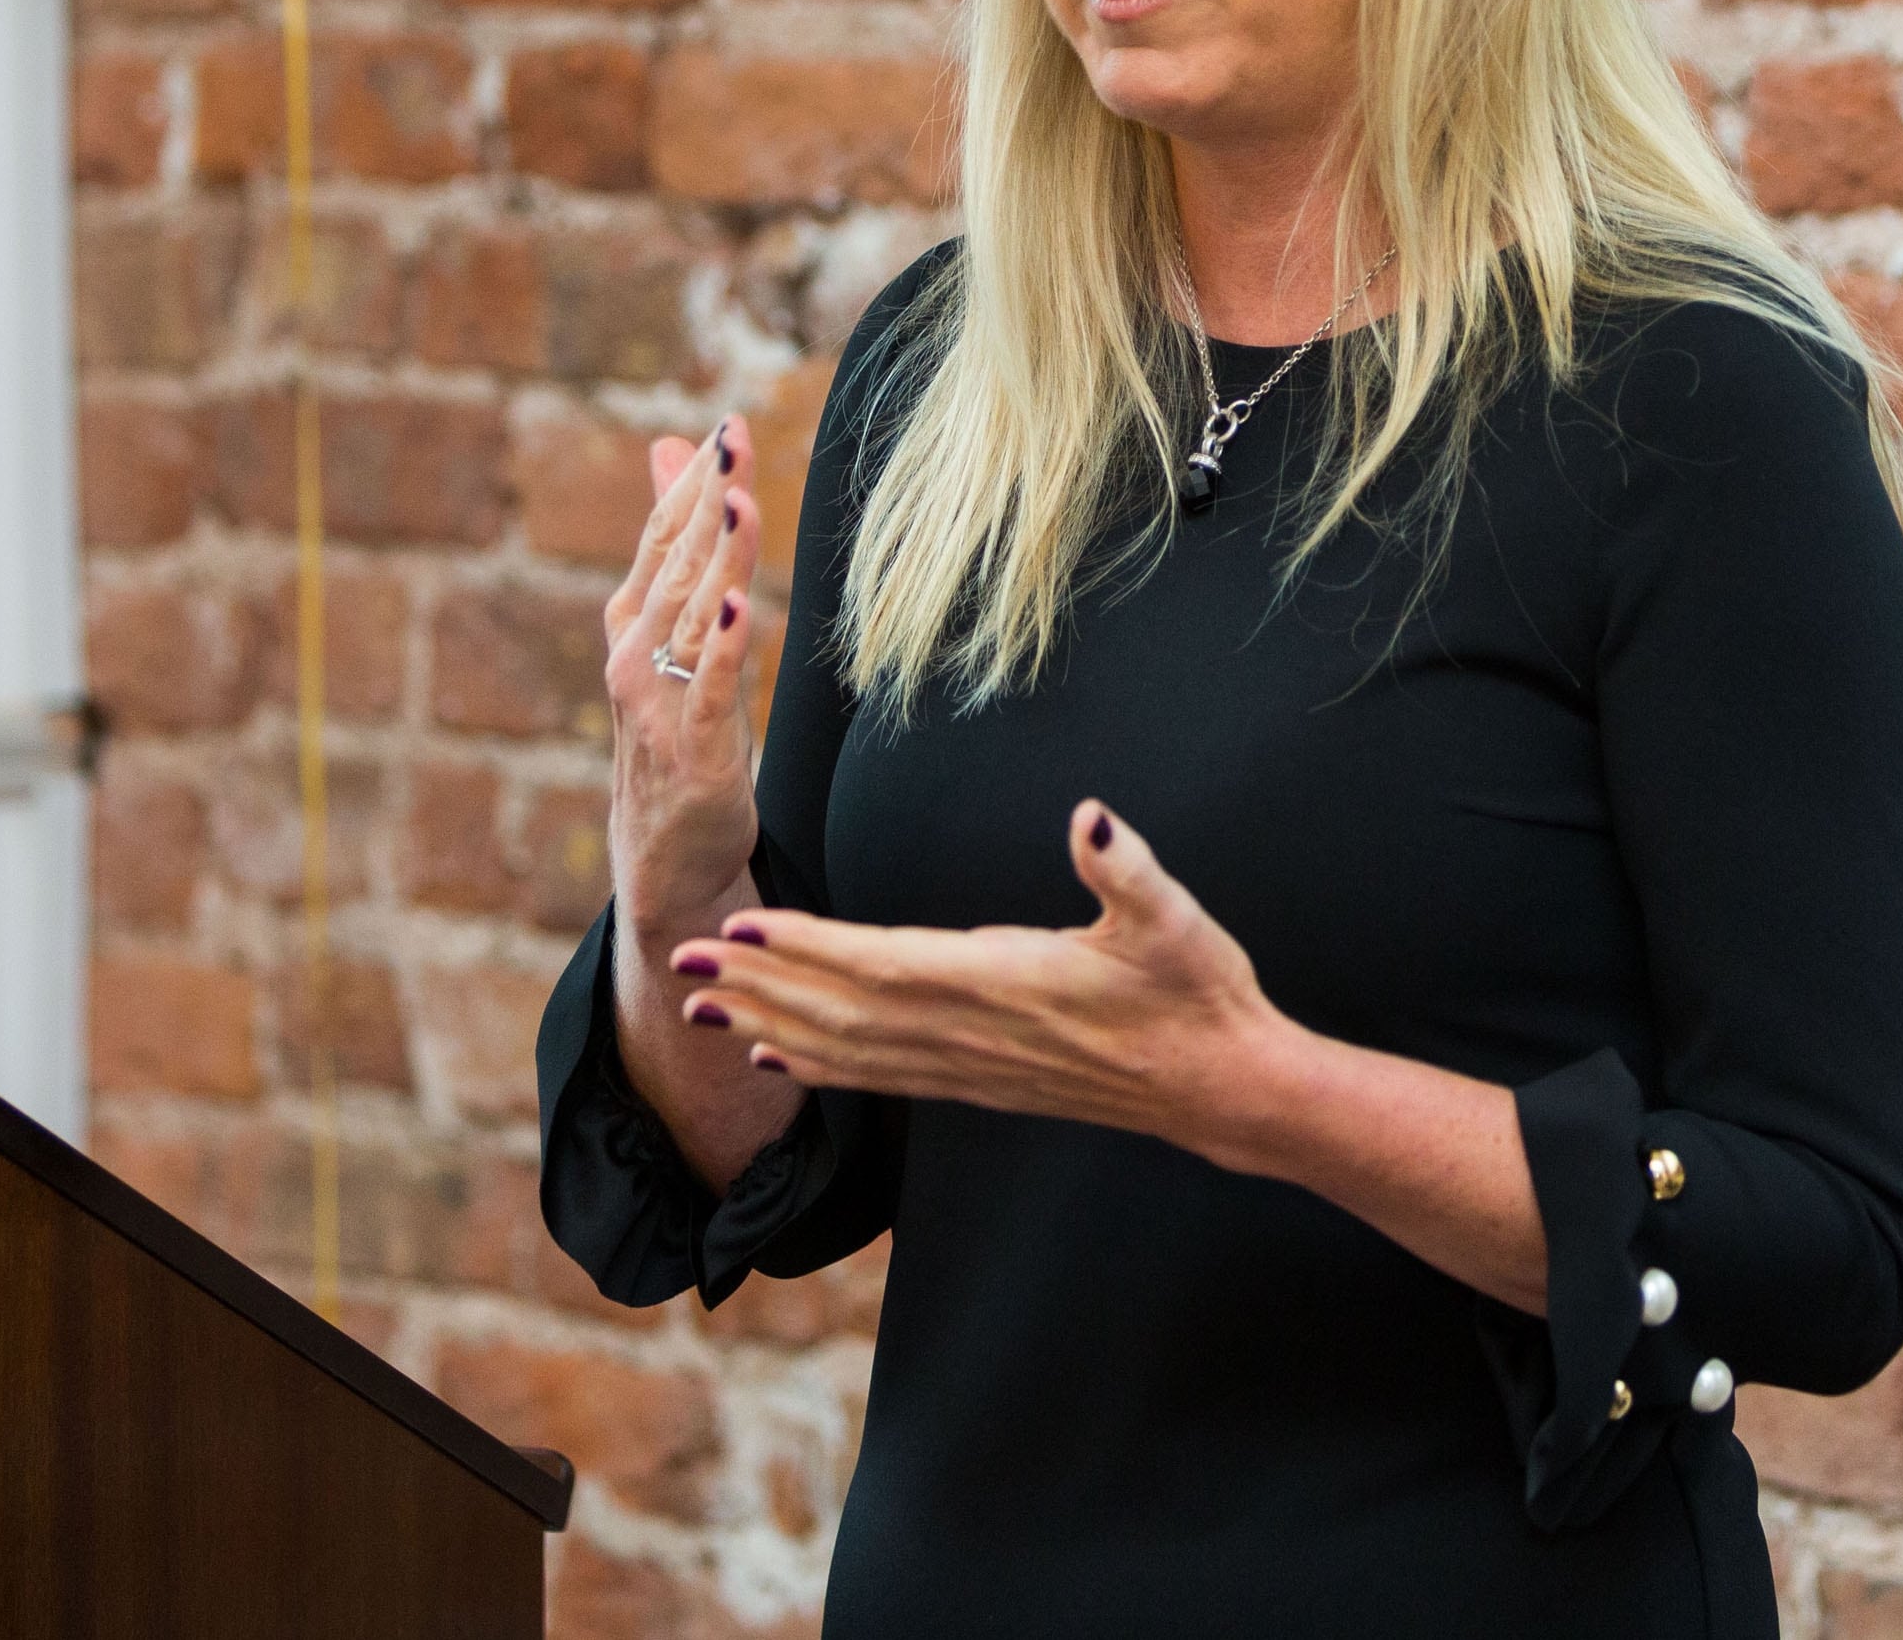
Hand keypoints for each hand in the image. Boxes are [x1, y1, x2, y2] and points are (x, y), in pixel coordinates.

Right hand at [603, 417, 763, 940]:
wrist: (667, 857)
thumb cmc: (678, 734)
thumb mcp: (678, 634)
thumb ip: (673, 543)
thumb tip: (668, 445)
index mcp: (633, 625)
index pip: (662, 538)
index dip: (693, 481)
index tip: (726, 423)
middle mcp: (637, 657)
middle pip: (677, 564)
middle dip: (706, 499)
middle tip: (732, 435)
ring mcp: (662, 705)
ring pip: (693, 616)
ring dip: (718, 556)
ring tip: (737, 497)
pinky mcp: (697, 751)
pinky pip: (713, 690)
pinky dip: (724, 647)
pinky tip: (739, 605)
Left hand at [668, 800, 1304, 1171]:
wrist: (1222, 1084)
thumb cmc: (1199, 992)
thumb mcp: (1176, 917)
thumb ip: (1125, 867)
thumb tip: (1093, 818)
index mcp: (1007, 982)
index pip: (884, 965)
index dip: (807, 949)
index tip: (741, 928)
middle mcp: (974, 1032)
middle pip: (843, 1011)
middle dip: (759, 985)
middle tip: (680, 962)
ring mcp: (972, 1065)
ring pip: (850, 1051)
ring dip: (770, 1024)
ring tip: (700, 1007)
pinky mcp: (979, 1082)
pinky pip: (879, 1077)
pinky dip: (819, 1065)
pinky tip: (775, 1055)